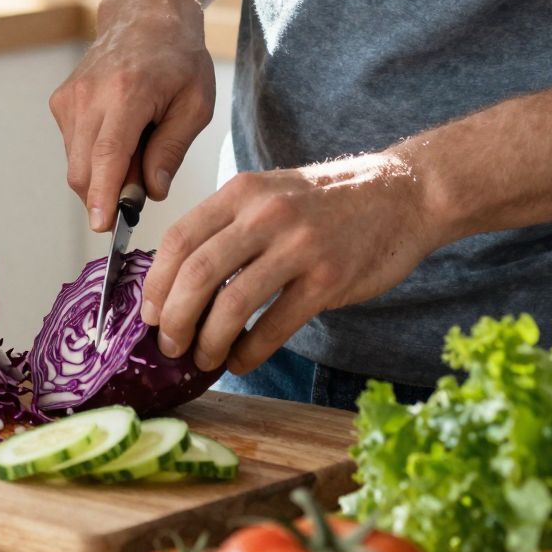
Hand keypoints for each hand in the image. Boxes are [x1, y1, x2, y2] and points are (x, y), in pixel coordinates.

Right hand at [49, 0, 214, 230]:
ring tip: (139, 146)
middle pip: (83, 169)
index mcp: (126, 93)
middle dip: (107, 195)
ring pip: (76, 164)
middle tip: (144, 185)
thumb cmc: (178, 57)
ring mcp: (69, 98)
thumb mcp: (195, 104)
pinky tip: (121, 134)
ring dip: (104, 174)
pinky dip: (95, 156)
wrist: (145, 14)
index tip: (102, 226)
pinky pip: (74, 149)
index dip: (103, 195)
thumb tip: (150, 194)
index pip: (107, 155)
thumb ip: (171, 150)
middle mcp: (89, 96)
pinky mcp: (60, 102)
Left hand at [141, 150, 443, 374]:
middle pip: (197, 272)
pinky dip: (249, 351)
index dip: (156, 282)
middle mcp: (265, 215)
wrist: (402, 193)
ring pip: (232, 303)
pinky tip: (240, 359)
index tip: (148, 313)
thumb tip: (178, 280)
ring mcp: (299, 246)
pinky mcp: (329, 279)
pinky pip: (275, 325)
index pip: (178, 237)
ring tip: (203, 358)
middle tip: (168, 344)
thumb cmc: (328, 202)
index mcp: (242, 192)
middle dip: (175, 317)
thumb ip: (228, 226)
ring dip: (209, 340)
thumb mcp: (270, 194)